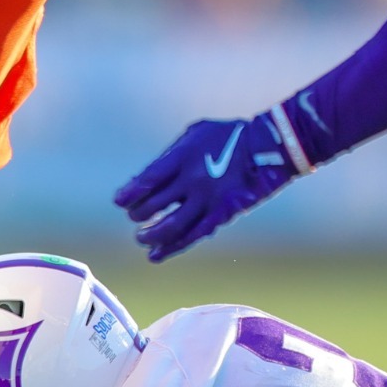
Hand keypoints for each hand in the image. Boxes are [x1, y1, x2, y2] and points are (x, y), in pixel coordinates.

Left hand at [114, 110, 304, 261]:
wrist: (267, 148)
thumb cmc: (227, 135)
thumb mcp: (195, 132)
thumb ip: (170, 154)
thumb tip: (146, 177)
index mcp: (182, 157)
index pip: (146, 181)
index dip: (129, 194)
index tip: (119, 201)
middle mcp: (191, 180)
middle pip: (153, 205)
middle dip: (138, 214)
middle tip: (135, 215)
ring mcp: (207, 200)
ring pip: (170, 226)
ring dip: (149, 235)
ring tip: (141, 237)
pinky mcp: (222, 215)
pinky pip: (192, 236)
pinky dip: (171, 248)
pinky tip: (155, 254)